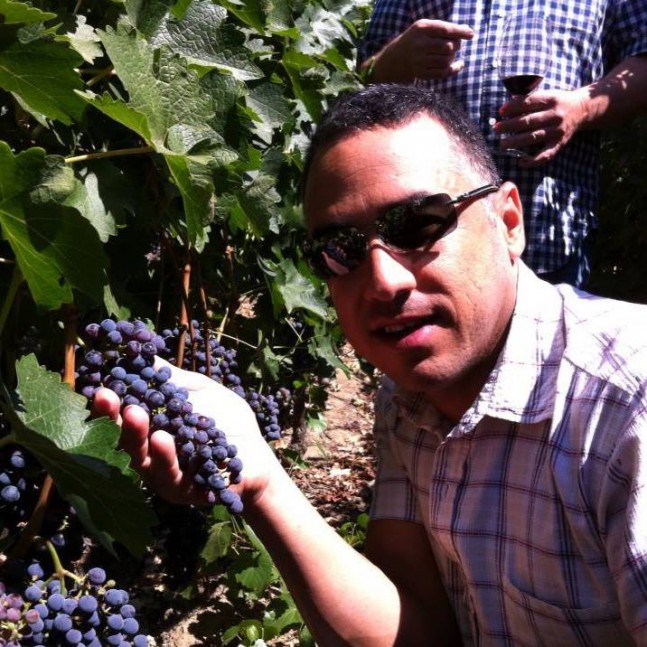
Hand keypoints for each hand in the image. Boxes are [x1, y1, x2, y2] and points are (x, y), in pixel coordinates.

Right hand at [92, 358, 278, 506]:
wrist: (259, 456)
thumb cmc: (229, 422)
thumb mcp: (201, 392)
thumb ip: (174, 379)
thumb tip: (144, 354)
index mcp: (152, 429)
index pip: (124, 416)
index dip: (110, 402)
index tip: (100, 382)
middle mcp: (151, 455)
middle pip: (124, 438)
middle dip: (113, 417)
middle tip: (105, 395)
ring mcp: (164, 475)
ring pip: (142, 458)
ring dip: (136, 435)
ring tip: (133, 412)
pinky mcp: (183, 491)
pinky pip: (170, 475)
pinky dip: (165, 456)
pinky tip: (162, 439)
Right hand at [372, 19, 473, 81]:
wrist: (394, 59)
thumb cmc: (415, 40)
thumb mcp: (424, 28)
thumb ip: (443, 28)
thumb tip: (468, 32)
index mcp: (421, 28)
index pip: (445, 30)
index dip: (460, 32)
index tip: (471, 35)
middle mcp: (419, 45)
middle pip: (448, 46)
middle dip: (456, 46)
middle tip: (455, 46)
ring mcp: (419, 61)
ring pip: (446, 60)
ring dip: (453, 58)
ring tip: (450, 55)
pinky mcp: (421, 74)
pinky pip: (443, 73)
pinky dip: (454, 69)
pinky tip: (458, 65)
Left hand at [494, 88, 589, 166]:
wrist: (583, 109)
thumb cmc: (558, 102)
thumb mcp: (548, 94)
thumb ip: (530, 99)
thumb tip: (507, 106)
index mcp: (551, 100)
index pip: (529, 102)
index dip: (514, 107)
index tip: (500, 111)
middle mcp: (555, 115)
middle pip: (529, 121)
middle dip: (510, 125)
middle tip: (496, 128)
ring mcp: (557, 131)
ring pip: (534, 137)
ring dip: (516, 142)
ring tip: (501, 145)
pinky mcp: (559, 144)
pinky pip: (545, 155)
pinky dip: (533, 161)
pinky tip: (520, 162)